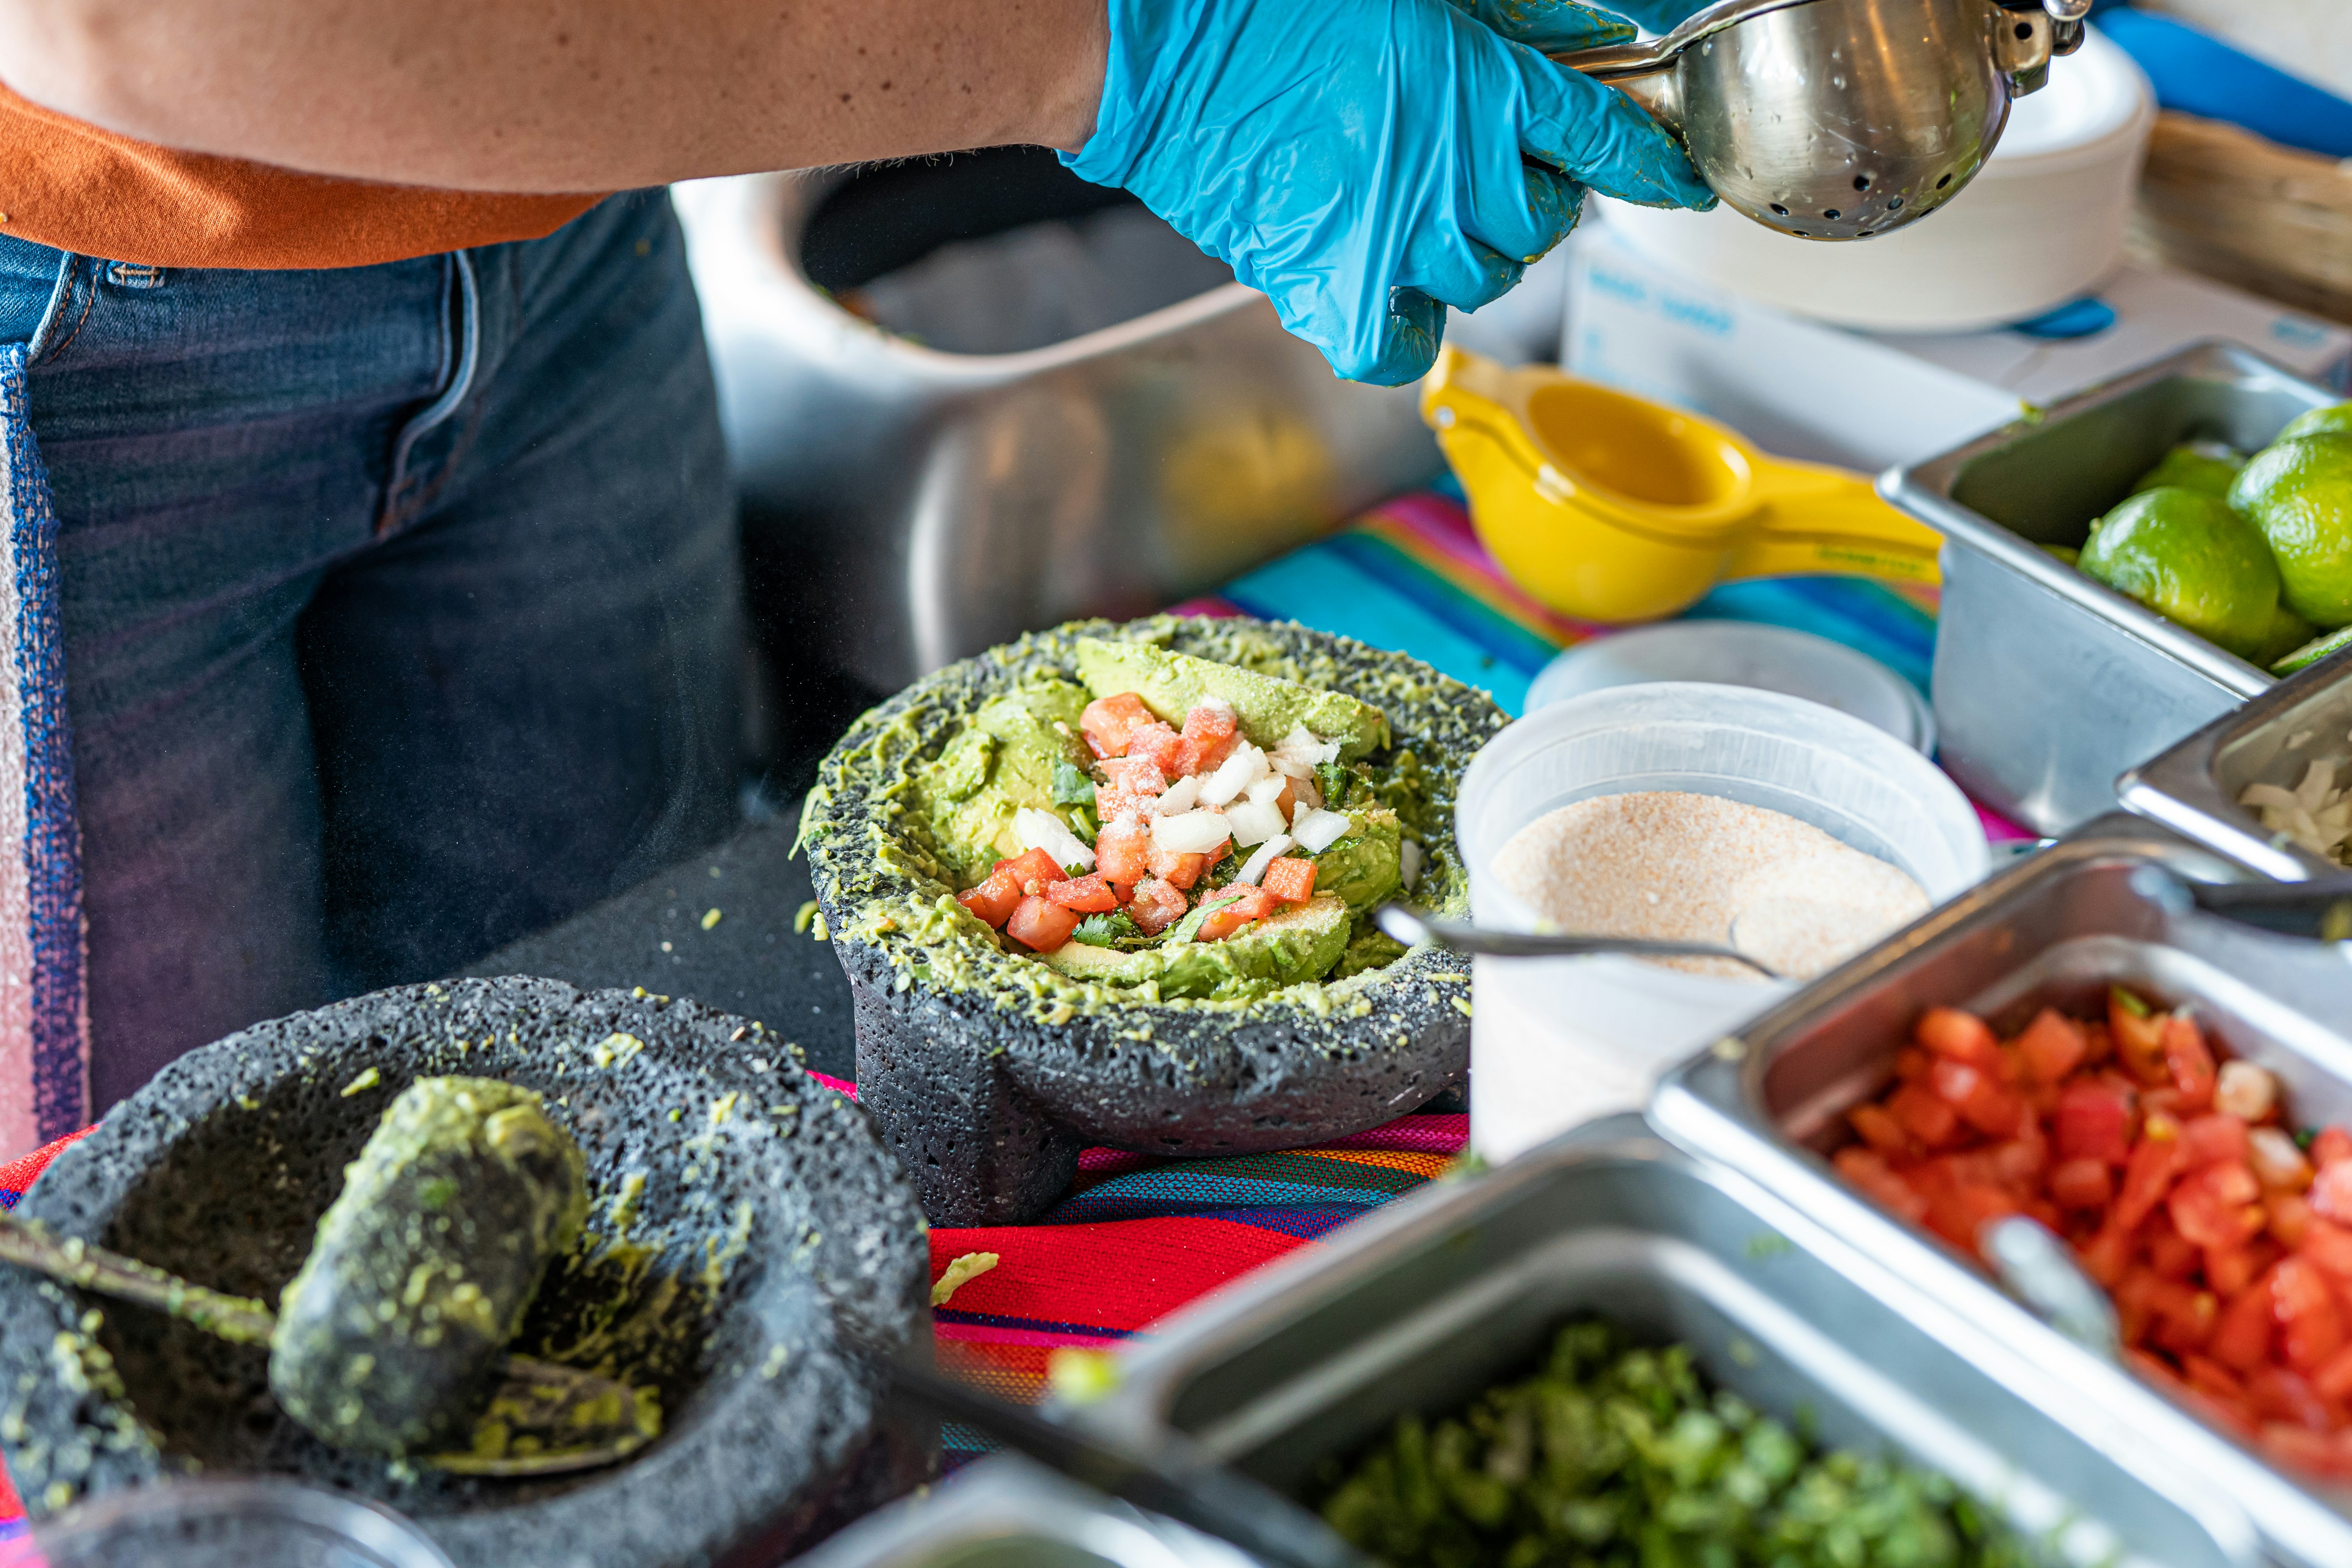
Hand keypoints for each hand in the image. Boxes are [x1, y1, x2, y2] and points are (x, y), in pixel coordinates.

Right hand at [1063, 0, 1712, 384]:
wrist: (1166, 52)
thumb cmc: (1275, 9)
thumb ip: (1509, 26)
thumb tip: (1588, 40)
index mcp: (1483, 92)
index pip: (1602, 142)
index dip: (1648, 165)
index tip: (1673, 181)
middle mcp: (1454, 178)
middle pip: (1540, 223)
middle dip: (1526, 197)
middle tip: (1485, 171)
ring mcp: (1395, 245)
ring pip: (1482, 281)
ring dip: (1466, 252)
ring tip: (1421, 214)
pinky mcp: (1332, 294)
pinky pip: (1402, 345)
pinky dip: (1402, 328)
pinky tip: (1384, 290)